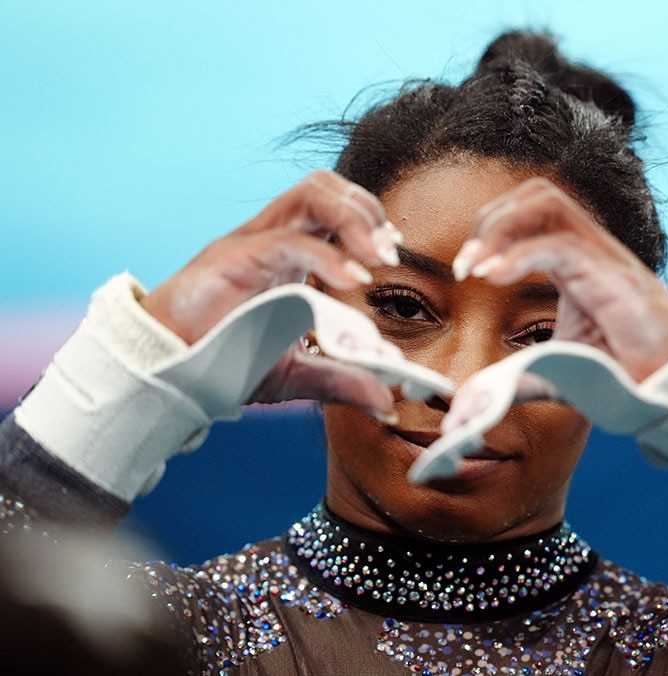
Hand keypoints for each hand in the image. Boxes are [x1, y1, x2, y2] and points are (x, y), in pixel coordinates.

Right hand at [140, 171, 403, 411]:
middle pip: (326, 186)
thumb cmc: (222, 360)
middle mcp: (272, 237)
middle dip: (368, 210)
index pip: (336, 208)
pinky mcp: (233, 257)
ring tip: (379, 257)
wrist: (165, 371)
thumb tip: (387, 402)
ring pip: (311, 194)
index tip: (395, 252)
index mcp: (288, 253)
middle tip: (390, 253)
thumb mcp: (295, 375)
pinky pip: (287, 240)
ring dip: (355, 218)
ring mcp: (251, 242)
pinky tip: (353, 280)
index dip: (370, 220)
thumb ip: (342, 382)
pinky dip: (327, 255)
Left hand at [451, 178, 667, 381]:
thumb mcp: (556, 371)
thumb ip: (515, 376)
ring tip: (475, 268)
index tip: (464, 272)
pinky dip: (519, 255)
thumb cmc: (625, 374)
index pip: (528, 213)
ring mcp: (603, 257)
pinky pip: (561, 245)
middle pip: (535, 194)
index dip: (489, 231)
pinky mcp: (613, 278)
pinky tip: (494, 278)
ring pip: (546, 203)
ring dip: (500, 228)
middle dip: (489, 221)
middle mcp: (589, 249)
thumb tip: (469, 404)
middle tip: (465, 267)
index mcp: (576, 261)